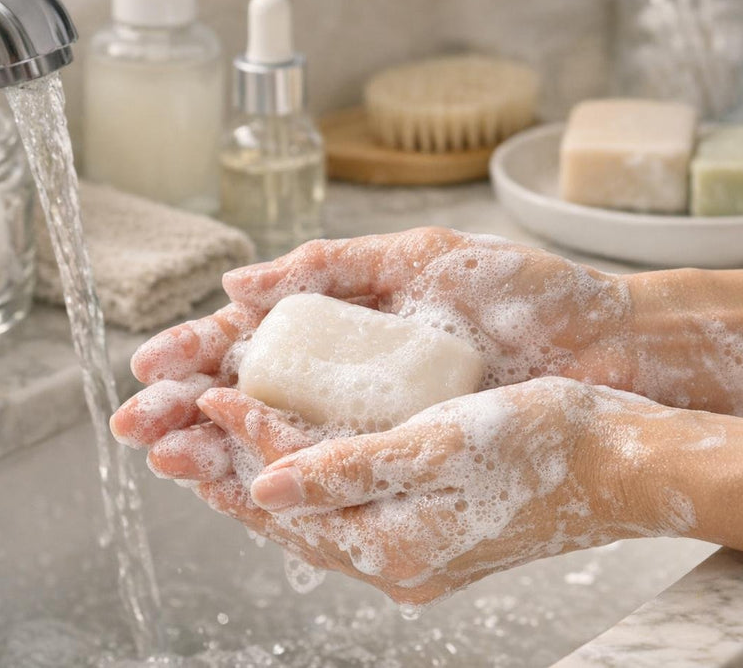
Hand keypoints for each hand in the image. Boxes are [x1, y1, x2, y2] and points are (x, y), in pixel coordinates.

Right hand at [111, 228, 632, 477]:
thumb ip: (334, 265)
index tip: (147, 368)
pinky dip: (288, 478)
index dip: (197, 354)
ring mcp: (379, 422)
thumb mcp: (422, 258)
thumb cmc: (525, 289)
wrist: (608, 341)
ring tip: (167, 455)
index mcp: (349, 323)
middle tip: (135, 427)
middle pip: (254, 398)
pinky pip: (339, 475)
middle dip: (188, 411)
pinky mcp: (411, 457)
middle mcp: (354, 379)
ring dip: (221, 450)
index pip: (255, 342)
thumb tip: (239, 283)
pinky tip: (241, 483)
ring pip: (284, 444)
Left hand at [182, 378, 693, 606]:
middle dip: (229, 472)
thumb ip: (349, 472)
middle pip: (290, 517)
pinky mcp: (433, 533)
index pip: (291, 492)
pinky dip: (311, 481)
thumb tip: (264, 490)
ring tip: (215, 447)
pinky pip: (348, 510)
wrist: (626, 467)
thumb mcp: (441, 447)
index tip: (210, 392)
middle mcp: (398, 561)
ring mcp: (416, 552)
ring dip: (263, 477)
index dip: (246, 440)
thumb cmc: (546, 443)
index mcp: (395, 545)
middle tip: (177, 436)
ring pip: (314, 515)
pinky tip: (295, 459)